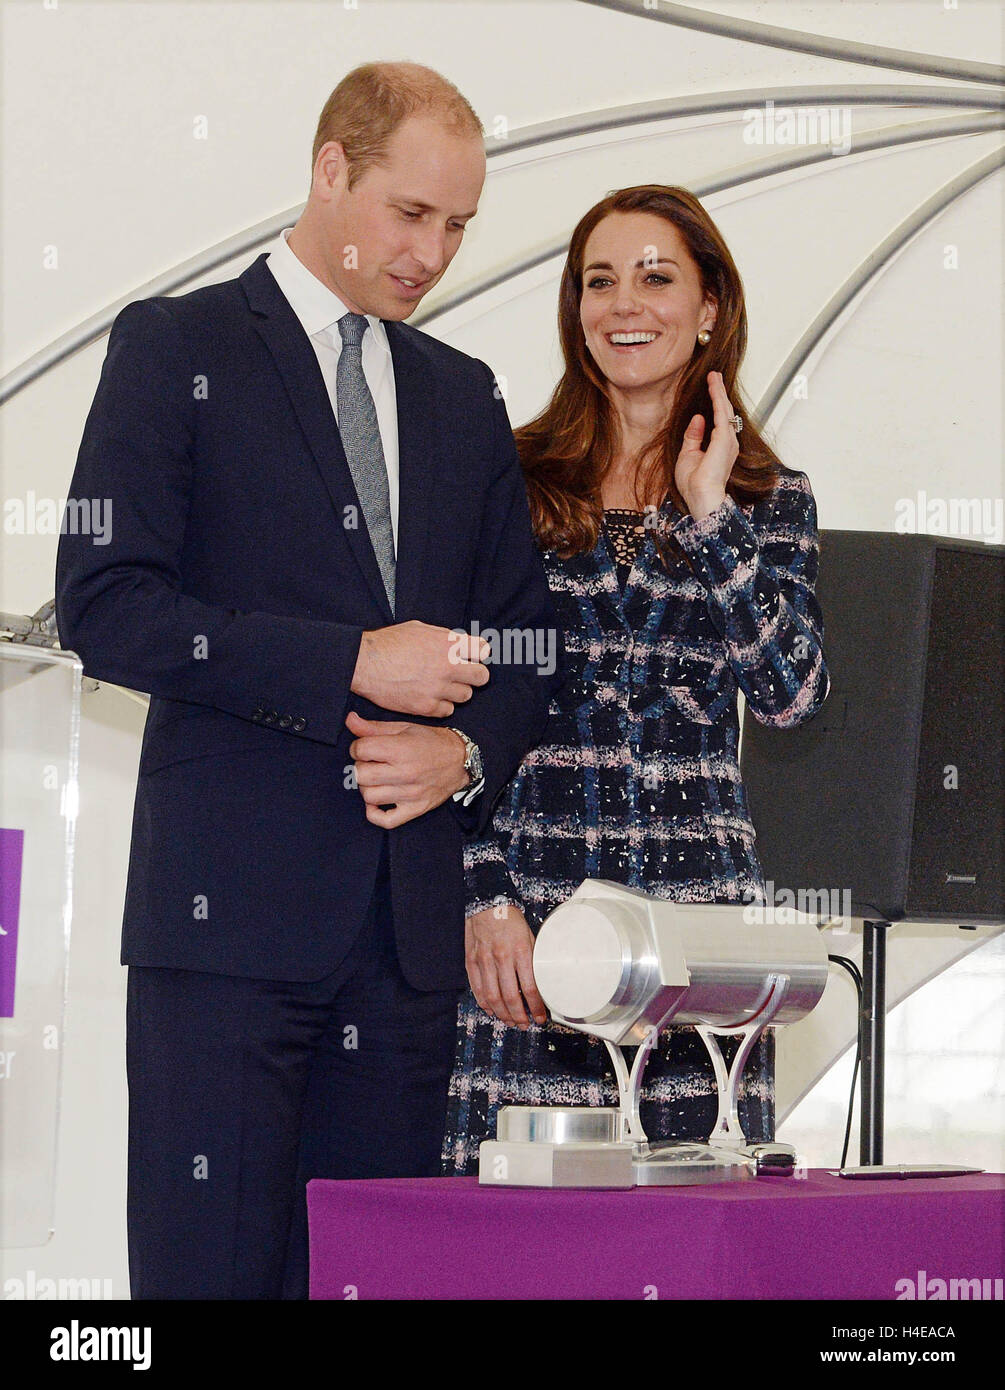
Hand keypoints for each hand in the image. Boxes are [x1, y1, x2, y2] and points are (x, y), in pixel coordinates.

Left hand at [346, 713, 467, 827]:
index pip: (360, 750)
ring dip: (368, 787)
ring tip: (377, 779)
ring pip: (369, 796)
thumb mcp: (404, 728)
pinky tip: (378, 800)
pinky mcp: (415, 810)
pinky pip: (385, 820)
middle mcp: (405, 773)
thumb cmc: (432, 742)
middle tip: (371, 763)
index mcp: (401, 749)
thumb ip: (374, 727)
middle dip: (361, 767)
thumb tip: (350, 721)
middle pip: (361, 775)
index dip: (358, 747)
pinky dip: (375, 813)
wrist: (461, 761)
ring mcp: (410, 794)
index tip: (366, 748)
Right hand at [350, 621, 489, 716]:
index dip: (477, 653)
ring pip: (466, 696)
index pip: (483, 650)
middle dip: (474, 674)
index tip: (471, 656)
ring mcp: (438, 688)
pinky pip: (447, 710)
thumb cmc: (388, 643)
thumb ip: (444, 637)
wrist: (364, 663)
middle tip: (462, 674)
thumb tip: (460, 643)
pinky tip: (430, 696)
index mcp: (448, 644)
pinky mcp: (426, 707)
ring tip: (441, 685)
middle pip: (481, 676)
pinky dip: (441, 705)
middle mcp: (447, 666)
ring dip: (457, 691)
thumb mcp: (420, 628)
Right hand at [465, 904, 546, 1027]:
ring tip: (511, 1021)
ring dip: (503, 1014)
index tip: (540, 1017)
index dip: (536, 1007)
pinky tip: (492, 1010)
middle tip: (525, 1024)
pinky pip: (477, 988)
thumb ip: (533, 960)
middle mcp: (502, 957)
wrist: (488, 904)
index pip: (530, 988)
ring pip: (492, 997)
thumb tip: (541, 983)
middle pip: (510, 998)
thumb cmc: (511, 920)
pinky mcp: (471, 961)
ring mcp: (484, 960)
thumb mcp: (530, 936)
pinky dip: (484, 1003)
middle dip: (519, 1016)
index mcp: (520, 951)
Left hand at [674, 370, 738, 519]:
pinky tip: (713, 384)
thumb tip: (698, 417)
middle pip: (724, 412)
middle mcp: (728, 443)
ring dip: (718, 391)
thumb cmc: (694, 484)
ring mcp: (728, 440)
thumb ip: (693, 436)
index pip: (718, 422)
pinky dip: (717, 396)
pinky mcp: (724, 438)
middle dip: (719, 394)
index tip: (710, 391)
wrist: (701, 497)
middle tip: (714, 377)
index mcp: (719, 448)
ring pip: (724, 409)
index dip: (715, 405)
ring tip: (714, 376)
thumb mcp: (688, 455)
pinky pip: (720, 411)